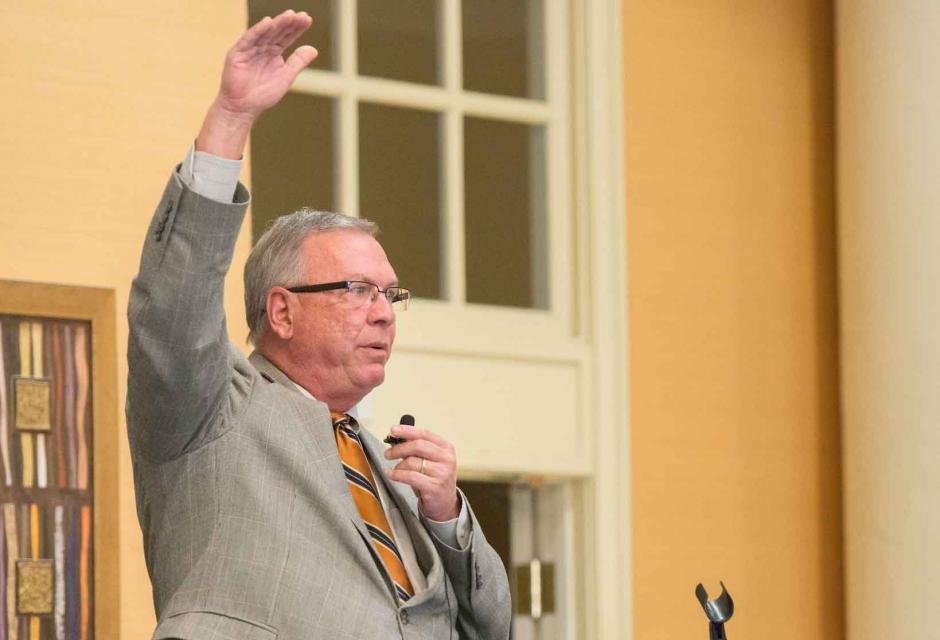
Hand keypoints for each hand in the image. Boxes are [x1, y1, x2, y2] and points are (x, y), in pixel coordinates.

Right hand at [196, 10, 317, 158]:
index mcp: (273, 53)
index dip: (296, 28)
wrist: (243, 108)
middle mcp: (262, 48)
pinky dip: (257, 31)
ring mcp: (249, 49)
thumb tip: (314, 49)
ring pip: (265, 33)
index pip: (286, 37)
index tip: (307, 19)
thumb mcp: (285, 77)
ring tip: (289, 16)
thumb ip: (298, 63)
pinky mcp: (237, 53)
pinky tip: (268, 23)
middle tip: (301, 15)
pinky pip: (248, 40)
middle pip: (277, 32)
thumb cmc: (262, 95)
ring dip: (276, 24)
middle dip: (289, 23)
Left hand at [384, 423, 459, 520]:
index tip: (393, 430)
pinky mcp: (434, 487)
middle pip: (418, 445)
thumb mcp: (431, 460)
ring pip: (412, 462)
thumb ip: (417, 448)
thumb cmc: (435, 479)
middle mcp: (446, 459)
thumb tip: (397, 438)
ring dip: (398, 465)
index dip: (407, 430)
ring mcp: (441, 473)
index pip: (425, 434)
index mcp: (446, 448)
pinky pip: (410, 476)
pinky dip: (397, 475)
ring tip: (395, 469)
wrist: (445, 503)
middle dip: (399, 448)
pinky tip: (392, 475)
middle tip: (388, 453)